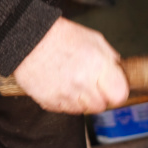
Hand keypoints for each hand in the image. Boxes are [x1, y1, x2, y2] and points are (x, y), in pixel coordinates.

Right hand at [13, 17, 127, 113]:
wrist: (27, 37)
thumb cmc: (62, 37)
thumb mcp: (94, 40)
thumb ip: (110, 58)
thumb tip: (119, 72)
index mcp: (98, 66)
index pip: (119, 96)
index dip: (117, 93)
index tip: (112, 89)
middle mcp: (83, 82)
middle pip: (101, 106)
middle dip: (99, 97)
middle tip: (90, 85)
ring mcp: (66, 94)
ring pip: (83, 110)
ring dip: (82, 101)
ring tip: (73, 83)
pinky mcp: (49, 101)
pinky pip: (65, 110)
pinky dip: (65, 101)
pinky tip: (61, 86)